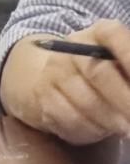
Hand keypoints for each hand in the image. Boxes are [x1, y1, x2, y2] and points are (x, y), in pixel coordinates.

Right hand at [5, 20, 129, 144]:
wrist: (56, 83)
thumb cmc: (106, 76)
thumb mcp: (123, 67)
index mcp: (98, 33)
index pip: (113, 34)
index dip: (129, 56)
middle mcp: (72, 47)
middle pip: (98, 71)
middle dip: (125, 101)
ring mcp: (54, 71)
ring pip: (86, 101)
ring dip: (111, 121)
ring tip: (126, 128)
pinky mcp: (43, 96)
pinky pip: (71, 118)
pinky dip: (93, 129)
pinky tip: (102, 129)